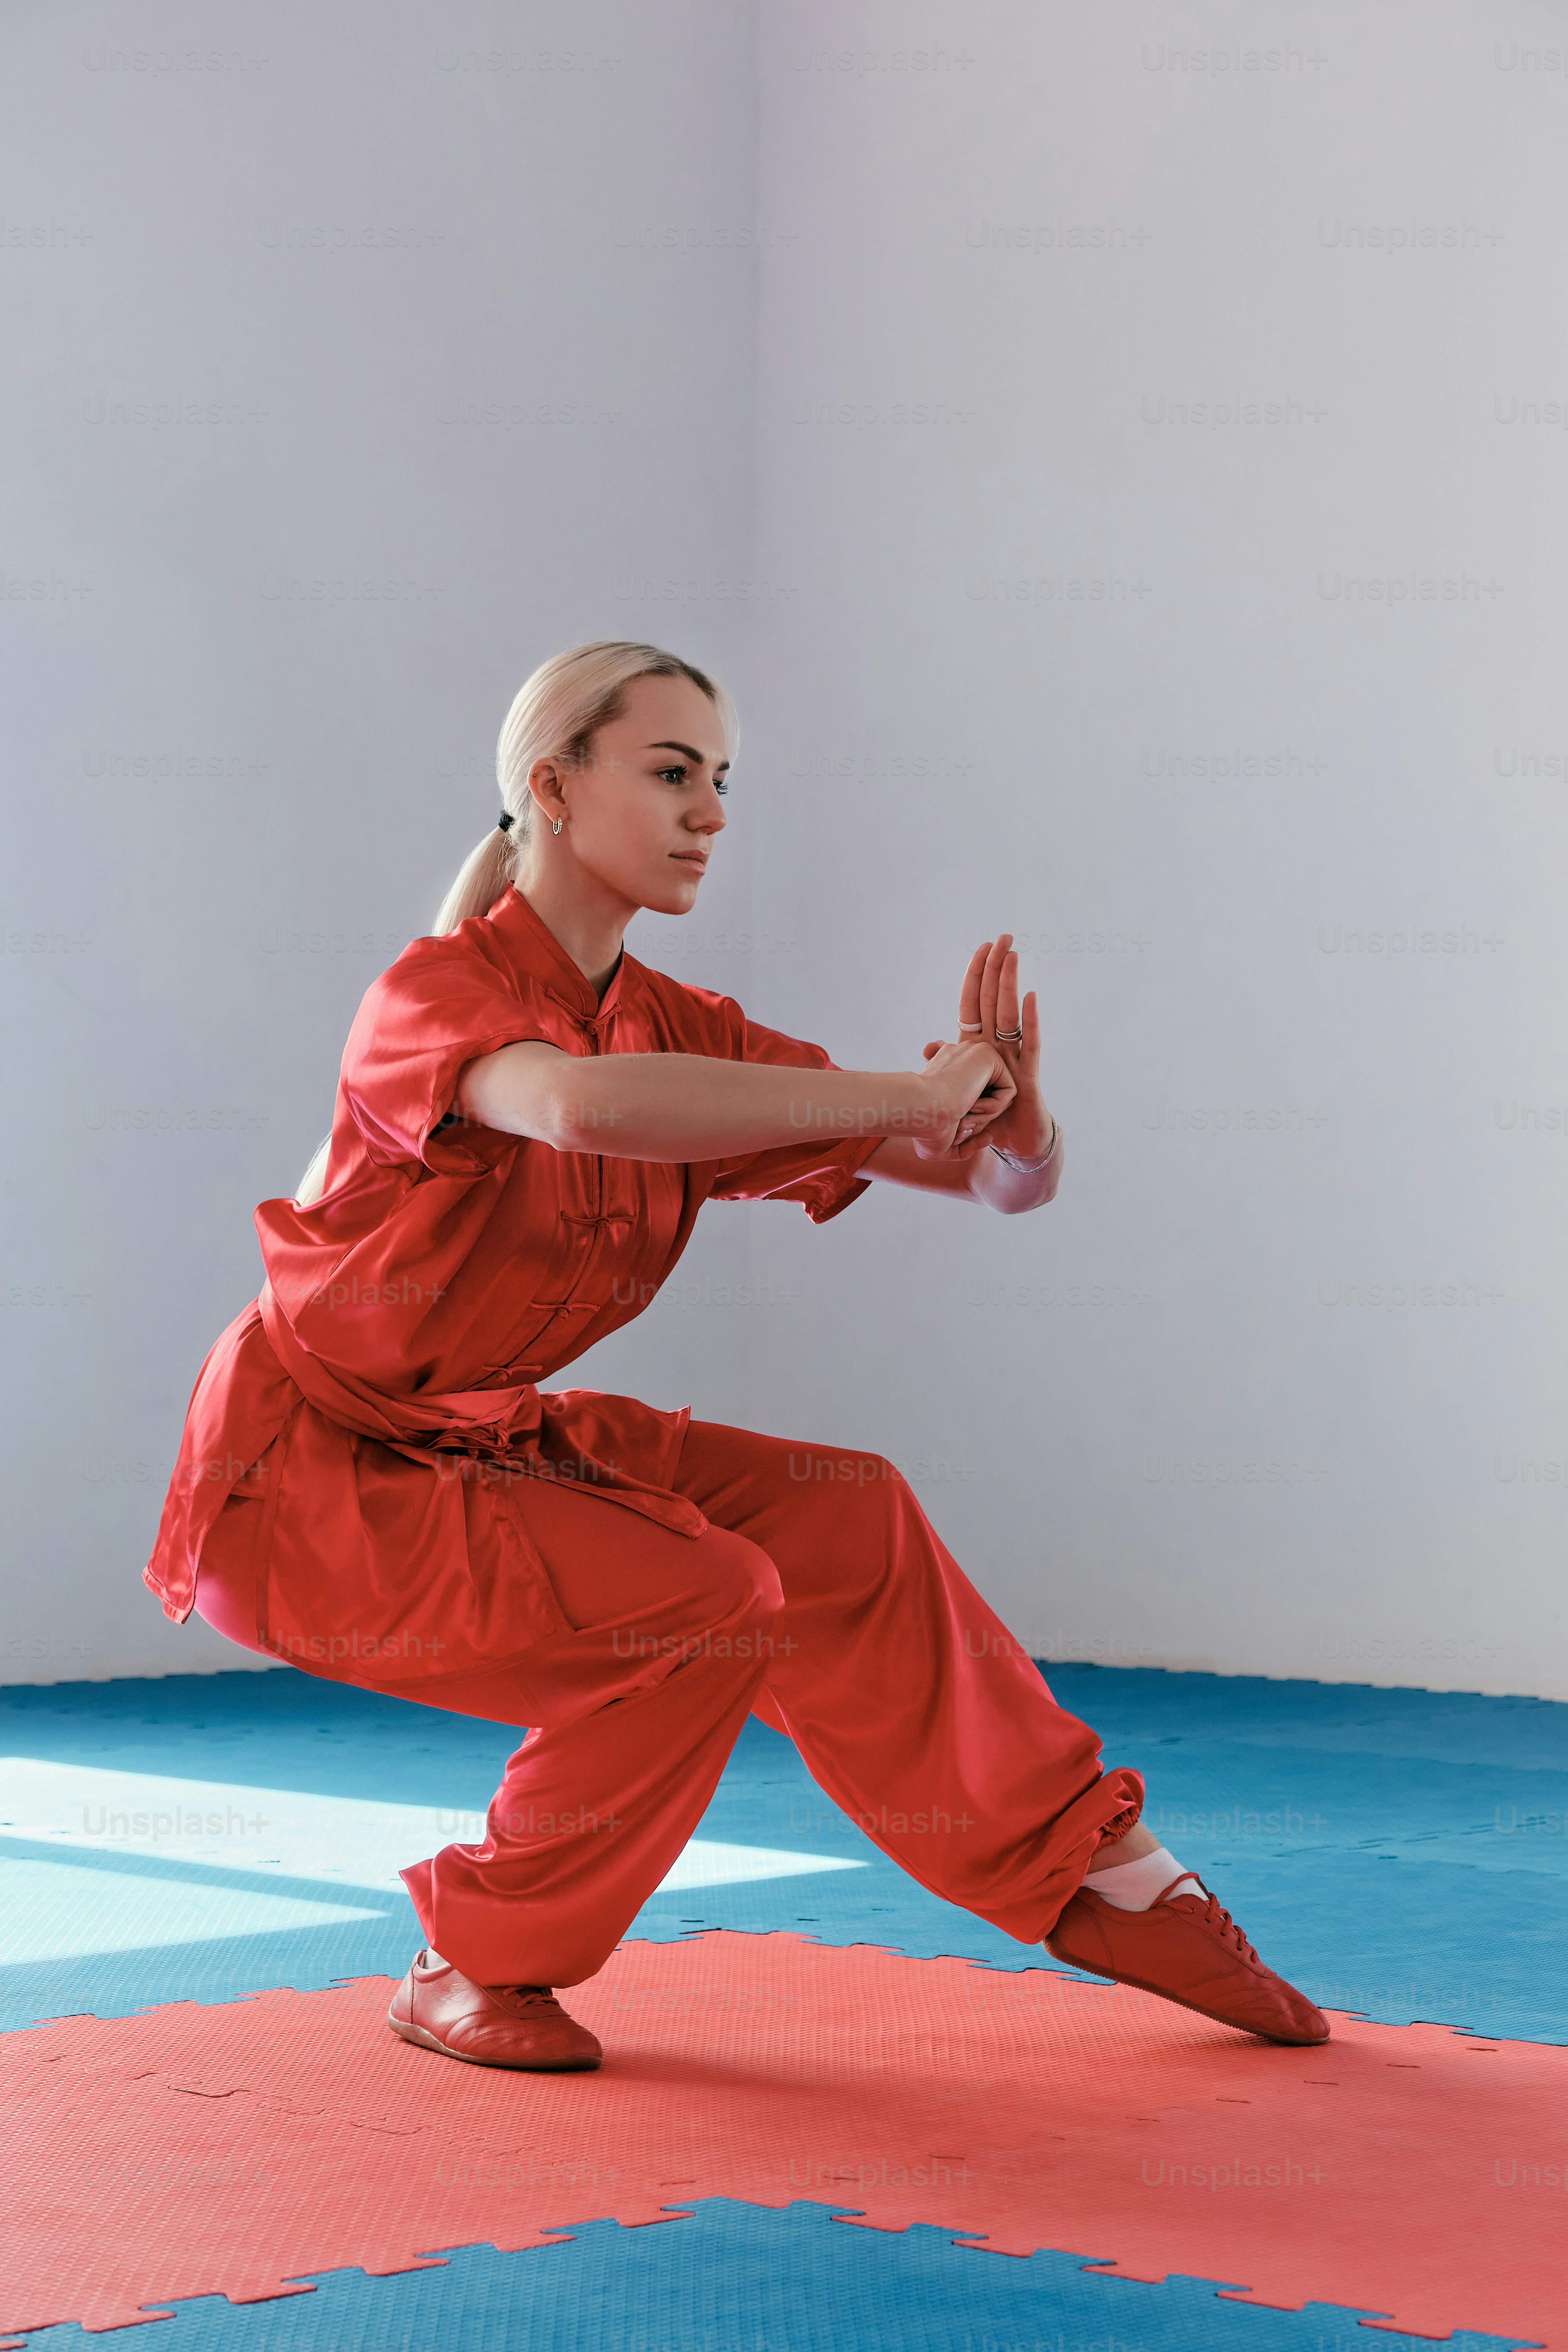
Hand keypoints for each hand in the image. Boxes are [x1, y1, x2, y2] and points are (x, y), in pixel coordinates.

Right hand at [911, 1038, 1016, 1160]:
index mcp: (945, 1070)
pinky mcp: (988, 1056)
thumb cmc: (924, 1129)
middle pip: (987, 1097)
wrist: (918, 1110)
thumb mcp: (942, 1144)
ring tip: (963, 1117)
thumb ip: (965, 1142)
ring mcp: (973, 1054)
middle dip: (977, 1117)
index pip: (970, 1088)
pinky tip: (970, 1105)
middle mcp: (960, 1057)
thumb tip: (989, 1136)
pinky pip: (1009, 1091)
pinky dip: (994, 1108)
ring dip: (985, 1115)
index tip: (955, 1125)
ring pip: (999, 1094)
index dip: (972, 1112)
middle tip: (958, 1124)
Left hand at [921, 933, 1055, 1165]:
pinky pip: (1030, 1043)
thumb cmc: (988, 1116)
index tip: (981, 947)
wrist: (1013, 1143)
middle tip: (1004, 936)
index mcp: (978, 1047)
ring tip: (1012, 955)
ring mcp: (1015, 1059)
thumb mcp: (960, 1090)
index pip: (975, 1004)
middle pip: (995, 1000)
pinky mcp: (1028, 1076)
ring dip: (1010, 984)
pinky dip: (1030, 1020)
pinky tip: (1029, 997)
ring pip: (1011, 1014)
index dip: (976, 976)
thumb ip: (946, 1067)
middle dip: (997, 968)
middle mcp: (998, 1047)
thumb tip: (929, 1046)